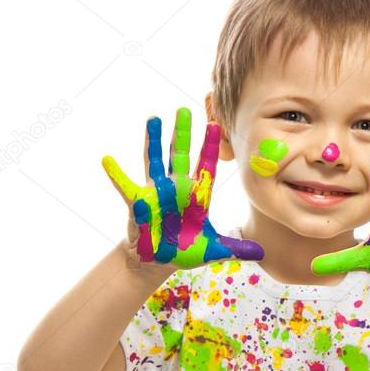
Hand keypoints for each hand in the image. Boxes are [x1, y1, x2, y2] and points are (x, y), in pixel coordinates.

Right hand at [102, 107, 263, 267]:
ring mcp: (156, 192)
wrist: (159, 261)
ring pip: (155, 161)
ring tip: (153, 118)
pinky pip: (125, 186)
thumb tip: (262, 252)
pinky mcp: (137, 203)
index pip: (206, 165)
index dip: (210, 146)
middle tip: (185, 110)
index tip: (215, 125)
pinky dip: (116, 174)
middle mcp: (177, 188)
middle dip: (183, 133)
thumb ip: (236, 248)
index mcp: (197, 195)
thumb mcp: (214, 250)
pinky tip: (107, 159)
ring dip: (153, 141)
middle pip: (180, 155)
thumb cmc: (186, 250)